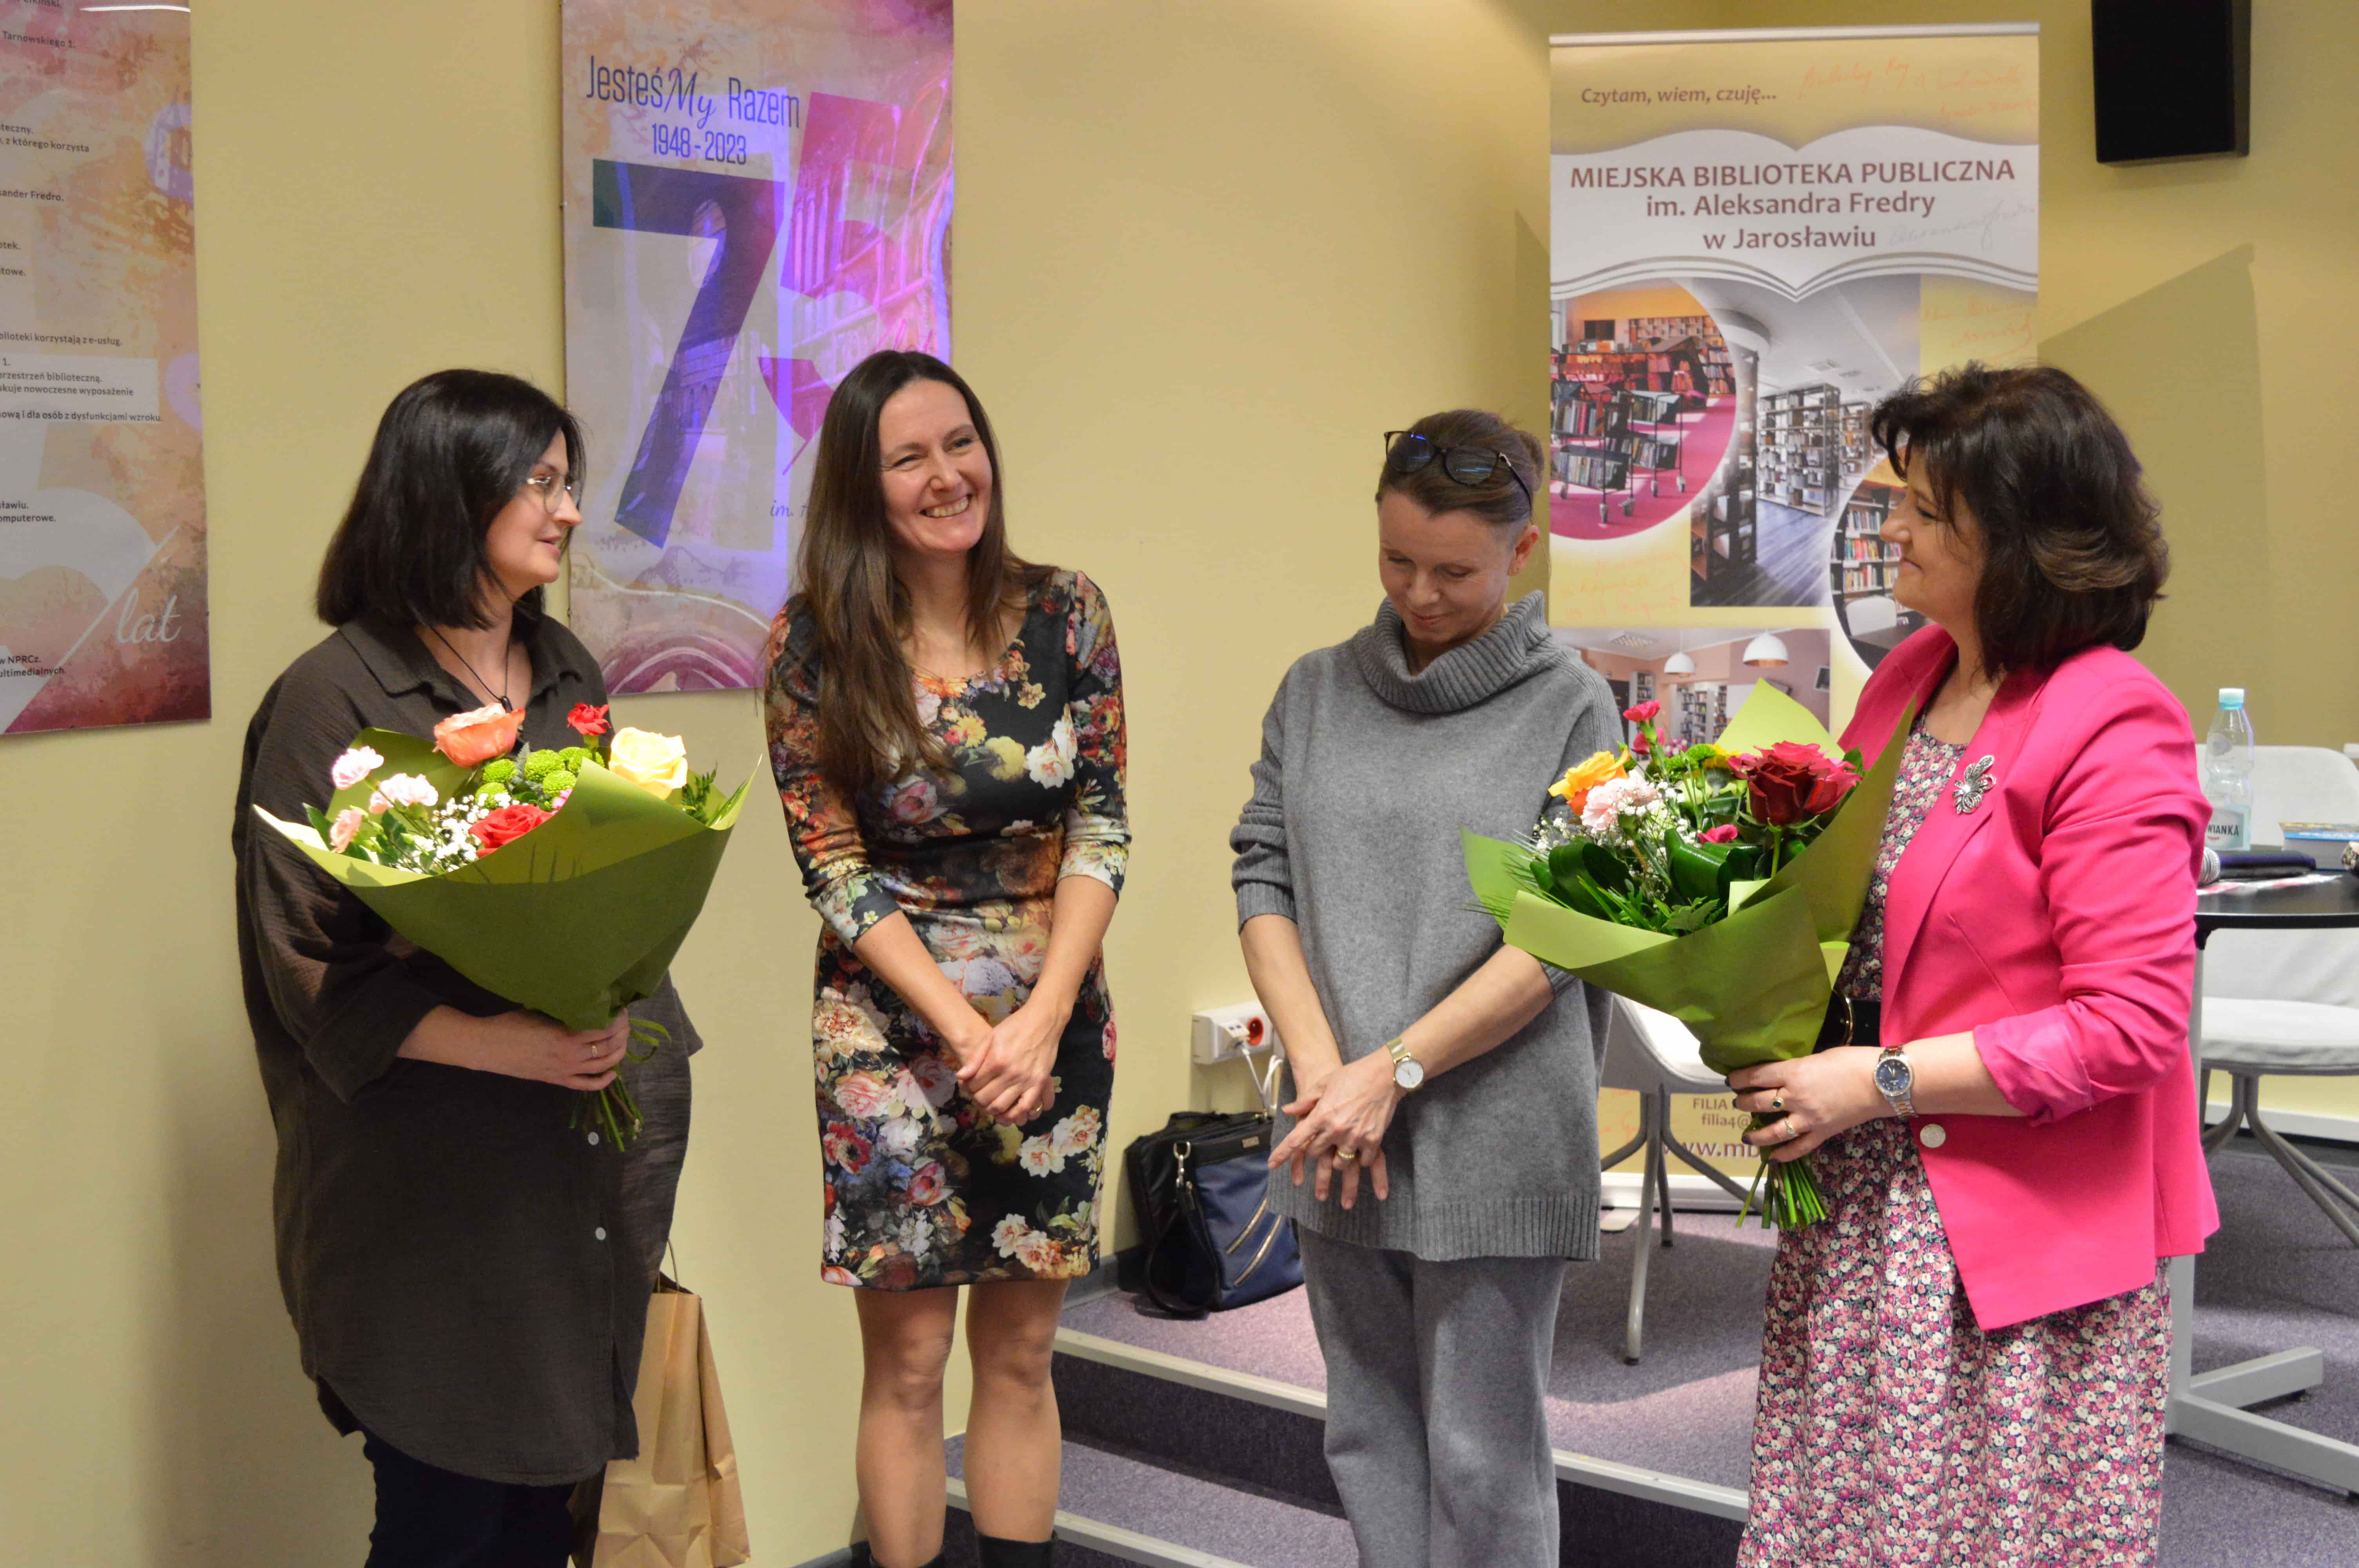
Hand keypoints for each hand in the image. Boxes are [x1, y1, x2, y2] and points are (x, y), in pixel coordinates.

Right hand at [453, 1008, 630, 1090]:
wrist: (488, 1047)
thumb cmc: (511, 1025)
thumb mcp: (541, 1011)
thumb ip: (565, 1011)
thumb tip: (584, 1002)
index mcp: (567, 1037)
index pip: (605, 1029)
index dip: (618, 1019)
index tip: (620, 1008)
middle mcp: (571, 1057)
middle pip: (608, 1047)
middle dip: (621, 1034)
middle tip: (623, 1022)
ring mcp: (565, 1071)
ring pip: (602, 1066)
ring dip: (617, 1053)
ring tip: (622, 1041)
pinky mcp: (557, 1081)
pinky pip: (586, 1085)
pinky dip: (603, 1081)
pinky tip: (613, 1073)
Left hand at [956, 998, 1065, 1125]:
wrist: (1043, 1021)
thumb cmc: (1014, 1026)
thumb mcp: (991, 1036)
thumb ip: (975, 1057)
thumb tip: (961, 1077)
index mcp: (995, 1060)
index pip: (974, 1085)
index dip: (968, 1088)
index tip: (970, 1085)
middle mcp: (1010, 1073)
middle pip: (985, 1098)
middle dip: (977, 1099)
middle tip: (979, 1095)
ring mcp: (1026, 1080)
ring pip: (1002, 1107)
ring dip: (991, 1109)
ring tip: (990, 1104)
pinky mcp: (1039, 1083)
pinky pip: (1025, 1107)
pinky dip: (1014, 1115)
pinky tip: (1008, 1114)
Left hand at [1267, 1050, 1399, 1208]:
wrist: (1384, 1075)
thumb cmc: (1353, 1075)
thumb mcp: (1325, 1084)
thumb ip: (1305, 1101)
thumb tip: (1288, 1111)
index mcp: (1321, 1114)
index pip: (1296, 1139)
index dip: (1281, 1153)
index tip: (1271, 1164)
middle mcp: (1336, 1129)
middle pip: (1315, 1153)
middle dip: (1315, 1148)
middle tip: (1323, 1139)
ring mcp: (1355, 1137)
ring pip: (1338, 1163)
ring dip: (1337, 1157)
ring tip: (1342, 1145)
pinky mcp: (1373, 1141)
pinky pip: (1362, 1161)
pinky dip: (1360, 1157)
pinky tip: (1360, 1146)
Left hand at [1727, 1045, 1886, 1161]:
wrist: (1881, 1082)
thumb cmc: (1852, 1061)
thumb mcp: (1817, 1056)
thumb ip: (1797, 1068)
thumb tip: (1784, 1073)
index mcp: (1793, 1072)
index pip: (1756, 1077)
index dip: (1738, 1079)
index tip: (1731, 1081)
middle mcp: (1795, 1097)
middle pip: (1758, 1102)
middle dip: (1743, 1103)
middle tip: (1738, 1102)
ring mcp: (1808, 1118)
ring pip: (1772, 1130)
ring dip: (1755, 1134)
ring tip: (1746, 1135)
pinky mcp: (1822, 1133)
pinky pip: (1798, 1148)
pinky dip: (1784, 1155)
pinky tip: (1773, 1158)